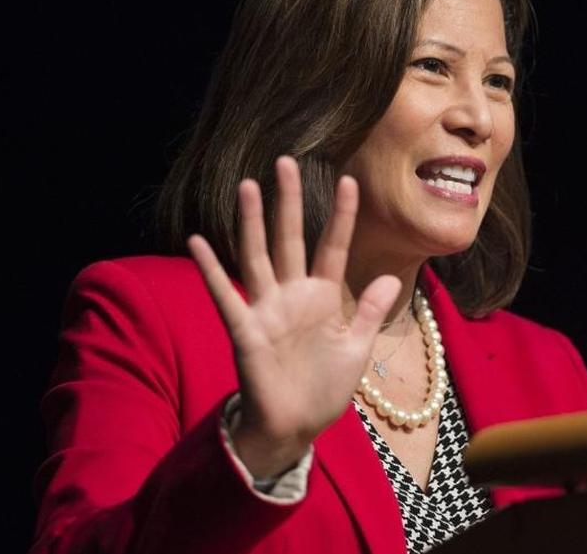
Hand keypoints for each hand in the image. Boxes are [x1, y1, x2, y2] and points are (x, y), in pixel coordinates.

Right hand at [188, 156, 400, 477]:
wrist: (297, 426)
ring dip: (253, 222)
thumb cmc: (324, 388)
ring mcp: (267, 310)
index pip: (333, 247)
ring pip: (258, 256)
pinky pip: (226, 296)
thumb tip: (389, 276)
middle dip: (290, 202)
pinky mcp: (245, 331)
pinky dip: (211, 270)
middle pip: (290, 239)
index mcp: (324, 297)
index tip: (349, 181)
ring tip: (249, 185)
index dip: (341, 216)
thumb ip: (370, 312)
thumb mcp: (357, 348)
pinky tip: (197, 241)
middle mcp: (292, 295)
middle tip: (287, 161)